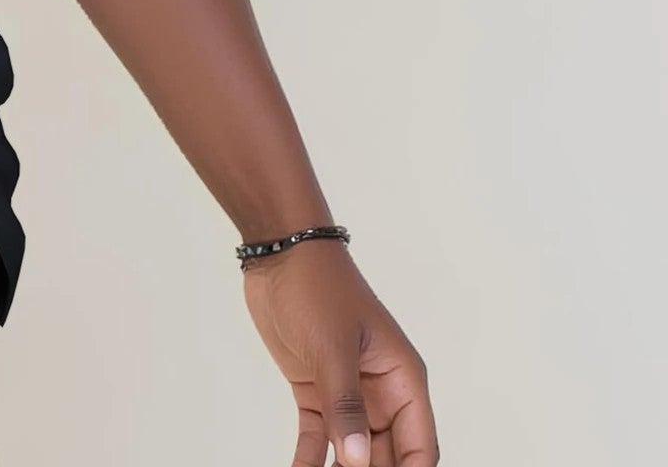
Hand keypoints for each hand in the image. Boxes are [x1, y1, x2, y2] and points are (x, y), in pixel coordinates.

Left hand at [242, 240, 436, 466]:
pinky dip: (309, 460)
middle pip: (386, 457)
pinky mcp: (314, 390)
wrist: (278, 252)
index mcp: (402, 380)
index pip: (419, 449)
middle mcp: (381, 393)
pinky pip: (317, 438)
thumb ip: (344, 406)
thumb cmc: (318, 286)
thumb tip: (357, 462)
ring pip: (352, 452)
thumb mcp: (333, 346)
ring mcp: (347, 394)